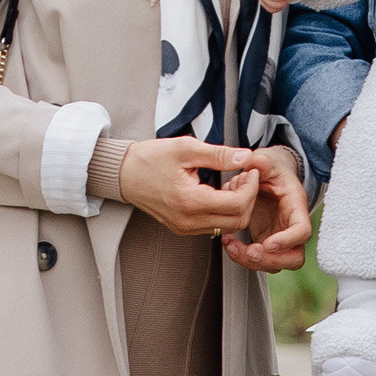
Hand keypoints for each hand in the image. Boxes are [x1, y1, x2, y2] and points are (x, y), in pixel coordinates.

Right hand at [119, 137, 262, 239]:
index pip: (237, 204)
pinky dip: (224, 211)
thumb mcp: (186, 148)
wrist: (124, 173)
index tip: (251, 170)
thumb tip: (245, 157)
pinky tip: (219, 191)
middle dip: (249, 198)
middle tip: (245, 176)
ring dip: (238, 206)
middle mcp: (188, 220)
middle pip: (237, 221)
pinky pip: (214, 226)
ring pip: (228, 226)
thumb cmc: (150, 158)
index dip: (251, 187)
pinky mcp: (182, 227)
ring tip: (232, 182)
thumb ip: (219, 155)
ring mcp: (184, 227)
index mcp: (189, 201)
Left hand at [223, 144, 312, 271]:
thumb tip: (257, 162)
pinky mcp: (265, 240)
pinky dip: (242, 257)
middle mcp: (290, 225)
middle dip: (270, 260)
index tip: (268, 243)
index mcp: (295, 205)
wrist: (267, 174)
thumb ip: (263, 161)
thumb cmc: (271, 168)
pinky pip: (258, 259)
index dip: (287, 241)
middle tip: (250, 251)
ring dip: (252, 262)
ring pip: (275, 264)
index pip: (302, 231)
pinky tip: (228, 242)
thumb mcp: (267, 160)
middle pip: (293, 257)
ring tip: (231, 246)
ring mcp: (278, 236)